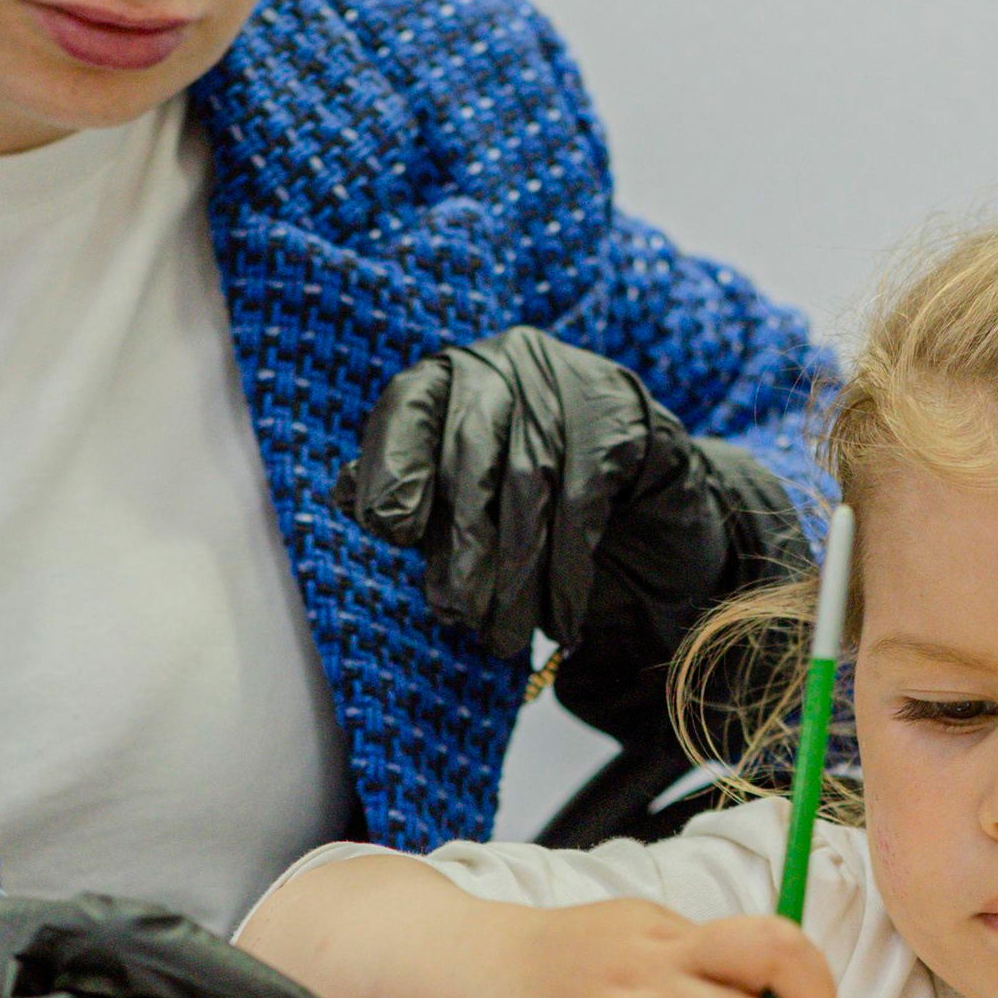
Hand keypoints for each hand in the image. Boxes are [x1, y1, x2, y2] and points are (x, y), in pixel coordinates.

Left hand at [345, 327, 806, 732]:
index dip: (394, 464)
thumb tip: (351, 497)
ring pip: (530, 479)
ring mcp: (572, 383)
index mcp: (453, 375)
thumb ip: (409, 490)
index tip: (391, 530)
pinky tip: (561, 620)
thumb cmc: (533, 498)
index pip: (409, 405)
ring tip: (504, 635)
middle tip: (456, 614)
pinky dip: (568, 570)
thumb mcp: (464, 492)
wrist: (645, 492)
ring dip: (515, 570)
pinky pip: (586, 498)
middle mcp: (509, 363)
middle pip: (472, 449)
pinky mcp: (627, 420)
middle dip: (461, 542)